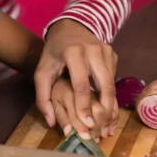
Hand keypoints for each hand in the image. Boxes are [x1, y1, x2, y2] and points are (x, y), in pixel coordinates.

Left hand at [34, 19, 118, 137]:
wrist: (70, 27)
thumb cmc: (54, 51)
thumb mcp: (42, 70)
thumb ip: (43, 96)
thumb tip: (51, 122)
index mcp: (73, 53)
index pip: (81, 85)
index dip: (84, 106)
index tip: (87, 125)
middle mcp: (93, 51)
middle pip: (104, 86)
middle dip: (105, 110)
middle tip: (101, 129)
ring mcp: (106, 52)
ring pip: (112, 85)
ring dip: (110, 106)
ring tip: (106, 125)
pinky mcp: (113, 55)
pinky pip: (113, 79)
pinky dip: (111, 96)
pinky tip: (107, 109)